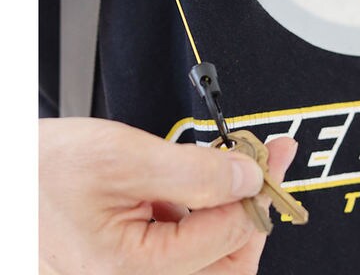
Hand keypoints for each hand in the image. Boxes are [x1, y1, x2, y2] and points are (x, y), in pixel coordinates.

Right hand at [40, 118, 296, 273]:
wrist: (8, 177)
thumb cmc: (42, 170)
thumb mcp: (122, 157)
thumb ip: (193, 171)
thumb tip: (247, 176)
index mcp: (132, 272)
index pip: (229, 235)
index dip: (259, 189)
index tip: (274, 155)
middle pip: (229, 263)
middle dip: (251, 210)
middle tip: (260, 167)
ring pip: (211, 261)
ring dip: (229, 214)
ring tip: (227, 173)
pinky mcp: (132, 268)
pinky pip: (187, 253)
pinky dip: (203, 219)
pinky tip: (194, 189)